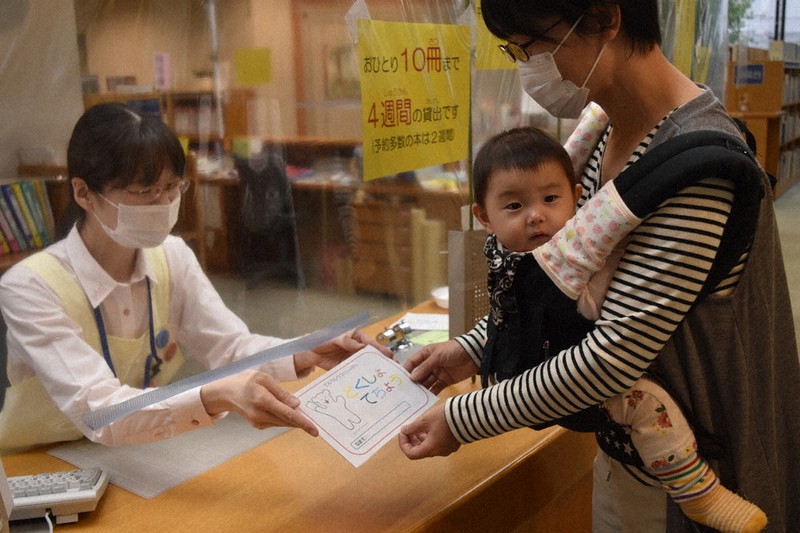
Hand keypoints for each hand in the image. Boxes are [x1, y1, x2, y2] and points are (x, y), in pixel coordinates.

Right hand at [200, 369, 318, 435]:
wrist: (227, 393)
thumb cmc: (246, 381)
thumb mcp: (264, 378)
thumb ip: (281, 392)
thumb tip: (297, 404)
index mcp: (262, 400)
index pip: (287, 414)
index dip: (303, 422)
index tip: (315, 430)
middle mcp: (260, 414)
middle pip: (287, 421)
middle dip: (302, 422)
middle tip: (316, 422)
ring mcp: (258, 422)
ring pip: (283, 423)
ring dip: (294, 420)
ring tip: (304, 414)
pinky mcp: (258, 425)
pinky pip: (276, 422)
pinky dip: (285, 419)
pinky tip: (288, 412)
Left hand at [294, 329, 392, 372]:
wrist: (309, 351)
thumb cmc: (322, 339)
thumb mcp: (335, 337)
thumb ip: (347, 341)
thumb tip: (360, 346)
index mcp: (357, 337)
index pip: (371, 344)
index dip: (381, 350)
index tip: (389, 356)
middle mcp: (357, 348)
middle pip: (372, 355)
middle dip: (381, 362)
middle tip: (392, 368)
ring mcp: (353, 358)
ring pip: (366, 364)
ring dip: (373, 370)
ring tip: (383, 377)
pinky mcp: (347, 367)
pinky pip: (357, 372)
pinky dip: (362, 376)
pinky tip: (368, 382)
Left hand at [399, 403, 460, 458]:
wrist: (467, 416)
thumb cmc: (443, 418)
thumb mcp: (425, 421)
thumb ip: (413, 427)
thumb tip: (404, 431)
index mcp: (430, 449)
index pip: (411, 454)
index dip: (403, 444)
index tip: (402, 432)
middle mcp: (438, 452)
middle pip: (420, 451)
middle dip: (411, 441)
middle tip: (408, 429)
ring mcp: (446, 449)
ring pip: (429, 447)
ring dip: (420, 439)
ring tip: (418, 427)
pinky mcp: (452, 444)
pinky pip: (437, 444)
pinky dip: (429, 438)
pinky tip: (429, 427)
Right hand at [403, 340, 477, 393]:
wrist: (474, 354)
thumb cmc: (454, 350)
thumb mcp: (438, 356)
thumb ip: (425, 367)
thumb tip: (412, 378)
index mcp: (426, 355)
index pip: (412, 363)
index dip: (406, 371)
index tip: (399, 381)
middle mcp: (430, 364)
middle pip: (418, 375)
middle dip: (413, 383)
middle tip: (405, 393)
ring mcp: (437, 373)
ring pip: (426, 383)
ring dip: (421, 389)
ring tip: (414, 398)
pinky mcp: (445, 381)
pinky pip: (436, 388)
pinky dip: (431, 393)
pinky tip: (426, 399)